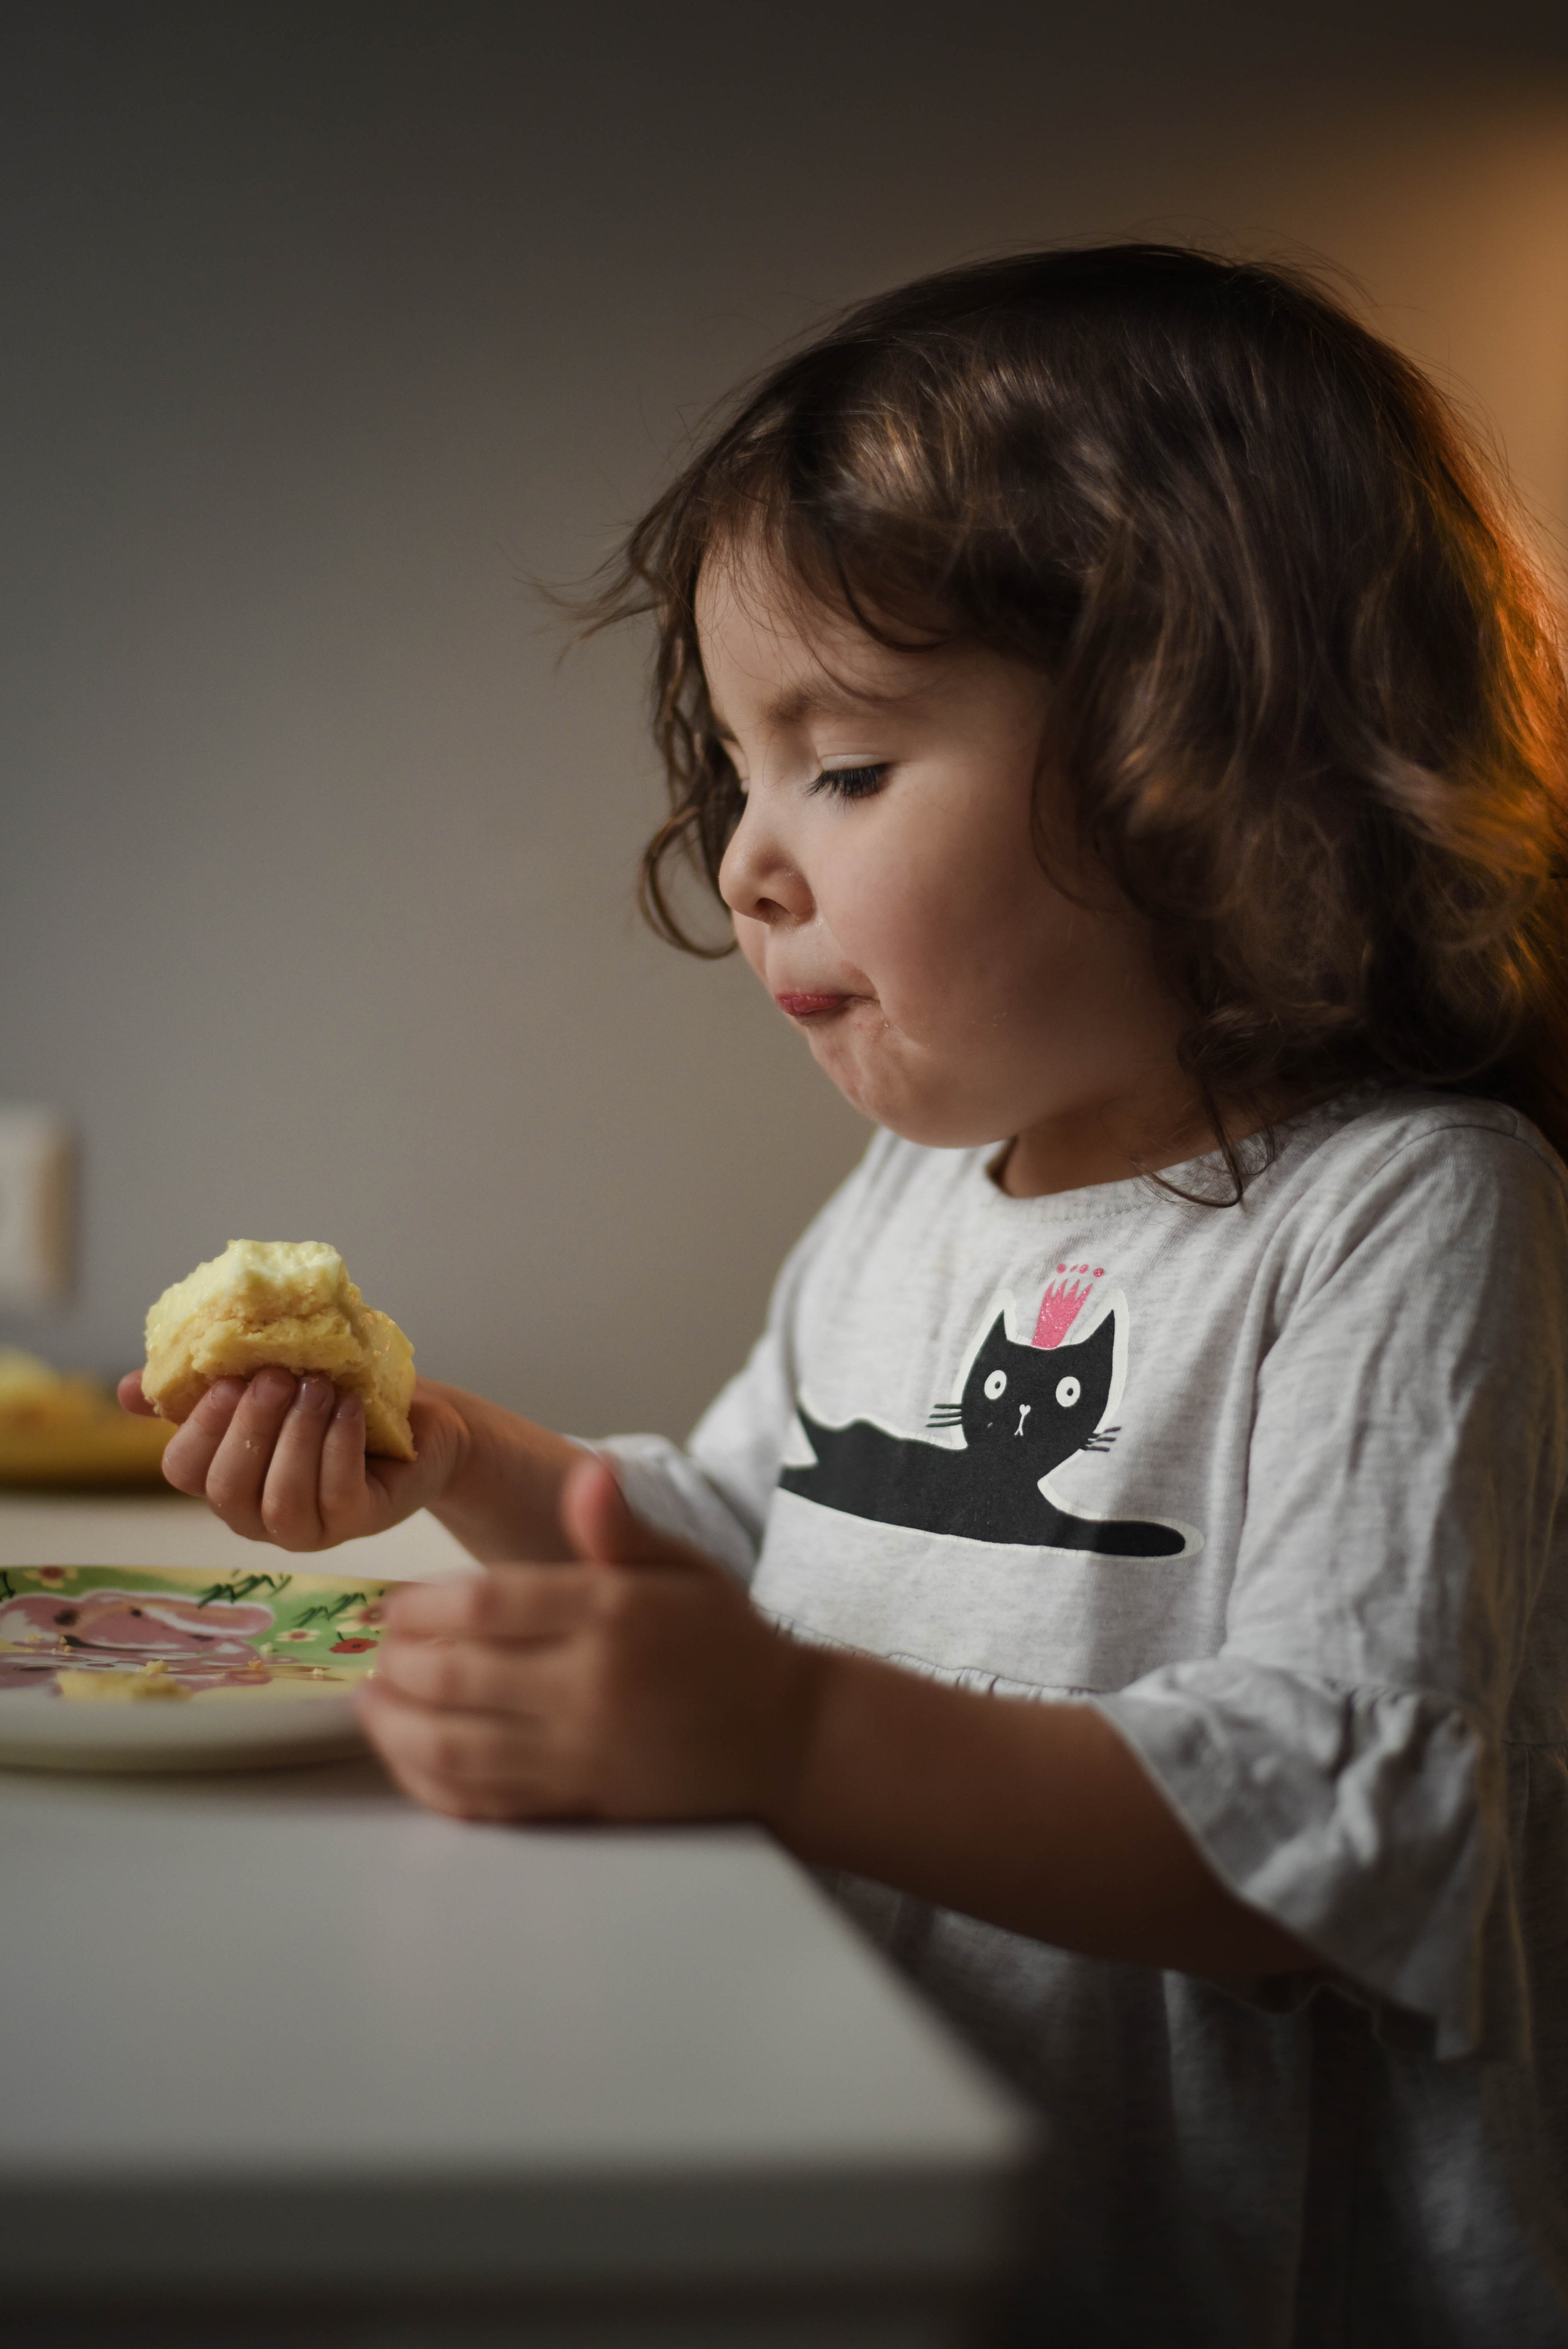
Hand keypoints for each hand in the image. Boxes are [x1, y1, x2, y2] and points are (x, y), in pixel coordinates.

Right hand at [118, 1368, 467, 1551]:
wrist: (418, 1418)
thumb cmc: (333, 1397)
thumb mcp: (269, 1384)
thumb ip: (202, 1388)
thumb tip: (125, 1390)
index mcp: (227, 1476)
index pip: (184, 1471)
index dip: (199, 1428)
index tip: (229, 1380)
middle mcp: (259, 1515)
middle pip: (229, 1490)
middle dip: (251, 1428)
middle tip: (279, 1376)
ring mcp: (310, 1528)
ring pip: (282, 1500)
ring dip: (298, 1436)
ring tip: (319, 1387)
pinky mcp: (359, 1522)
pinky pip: (338, 1495)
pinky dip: (340, 1445)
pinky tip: (349, 1407)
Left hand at [358, 1454, 819, 1823]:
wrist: (785, 1739)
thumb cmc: (726, 1644)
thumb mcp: (686, 1567)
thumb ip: (622, 1527)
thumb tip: (589, 1473)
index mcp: (613, 1616)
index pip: (487, 1606)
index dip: (422, 1606)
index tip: (394, 1603)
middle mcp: (590, 1689)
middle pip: (456, 1676)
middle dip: (397, 1663)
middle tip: (375, 1649)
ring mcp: (580, 1756)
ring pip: (455, 1746)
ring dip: (396, 1725)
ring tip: (371, 1700)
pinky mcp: (577, 1807)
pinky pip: (482, 1802)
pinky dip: (429, 1783)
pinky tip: (408, 1757)